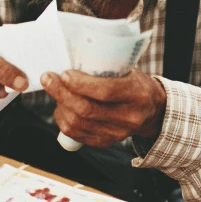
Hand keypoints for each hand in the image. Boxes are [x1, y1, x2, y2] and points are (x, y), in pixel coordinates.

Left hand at [40, 69, 166, 147]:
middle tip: (48, 78)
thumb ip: (106, 69)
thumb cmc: (136, 84)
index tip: (64, 73)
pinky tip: (61, 107)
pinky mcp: (105, 142)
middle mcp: (129, 118)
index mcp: (138, 94)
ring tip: (55, 90)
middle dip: (62, 92)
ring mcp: (117, 134)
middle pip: (87, 109)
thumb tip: (71, 60)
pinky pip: (76, 134)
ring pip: (78, 123)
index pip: (105, 91)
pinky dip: (63, 119)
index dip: (81, 83)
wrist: (152, 111)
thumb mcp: (129, 71)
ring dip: (60, 105)